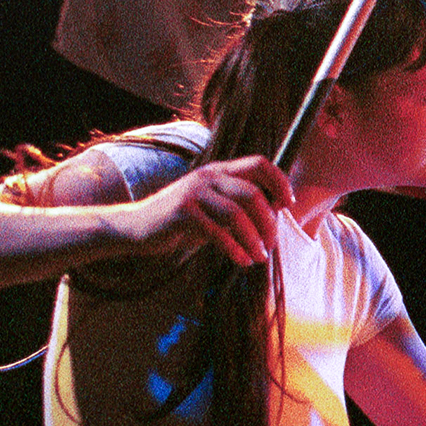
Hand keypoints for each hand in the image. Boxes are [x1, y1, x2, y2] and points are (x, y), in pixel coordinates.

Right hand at [125, 157, 292, 265]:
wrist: (137, 227)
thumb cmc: (183, 221)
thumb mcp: (215, 209)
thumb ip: (241, 207)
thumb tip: (276, 214)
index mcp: (219, 171)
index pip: (258, 163)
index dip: (279, 181)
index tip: (289, 204)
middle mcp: (208, 176)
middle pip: (252, 193)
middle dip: (268, 222)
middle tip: (271, 244)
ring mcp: (194, 192)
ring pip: (237, 213)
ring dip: (254, 239)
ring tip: (259, 257)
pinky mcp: (181, 212)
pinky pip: (217, 231)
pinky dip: (234, 249)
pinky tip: (242, 261)